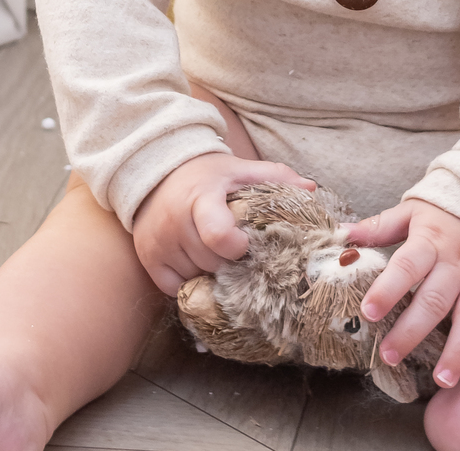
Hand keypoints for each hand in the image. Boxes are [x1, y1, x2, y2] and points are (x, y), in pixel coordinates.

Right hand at [133, 152, 315, 295]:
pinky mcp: (148, 259)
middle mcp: (174, 221)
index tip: (245, 244)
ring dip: (212, 274)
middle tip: (239, 251)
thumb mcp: (239, 169)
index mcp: (200, 196)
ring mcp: (158, 242)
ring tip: (219, 256)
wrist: (158, 173)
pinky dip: (192, 283)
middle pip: (212, 263)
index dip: (237, 248)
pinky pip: (176, 289)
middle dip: (231, 263)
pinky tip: (200, 265)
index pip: (217, 234)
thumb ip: (275, 176)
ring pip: (196, 278)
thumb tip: (311, 188)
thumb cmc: (208, 176)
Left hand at [347, 199, 459, 387]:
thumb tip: (342, 235)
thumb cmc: (445, 213)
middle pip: (434, 300)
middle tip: (389, 356)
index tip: (367, 312)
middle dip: (411, 331)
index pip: (406, 266)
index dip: (387, 289)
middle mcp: (457, 262)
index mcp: (430, 241)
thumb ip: (380, 227)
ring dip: (457, 349)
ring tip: (442, 380)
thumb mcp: (412, 212)